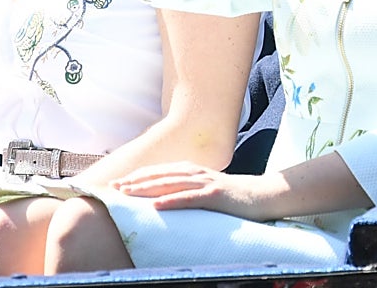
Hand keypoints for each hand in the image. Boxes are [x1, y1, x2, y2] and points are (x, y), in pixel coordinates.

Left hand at [110, 161, 275, 221]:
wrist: (263, 196)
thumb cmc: (232, 197)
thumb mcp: (206, 191)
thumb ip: (187, 190)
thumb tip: (163, 199)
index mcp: (191, 171)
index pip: (158, 172)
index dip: (136, 176)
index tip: (116, 183)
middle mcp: (195, 173)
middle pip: (159, 175)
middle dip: (134, 180)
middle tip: (113, 187)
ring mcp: (206, 183)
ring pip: (170, 183)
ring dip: (147, 187)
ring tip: (127, 192)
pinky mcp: (216, 196)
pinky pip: (190, 199)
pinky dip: (172, 200)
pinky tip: (157, 205)